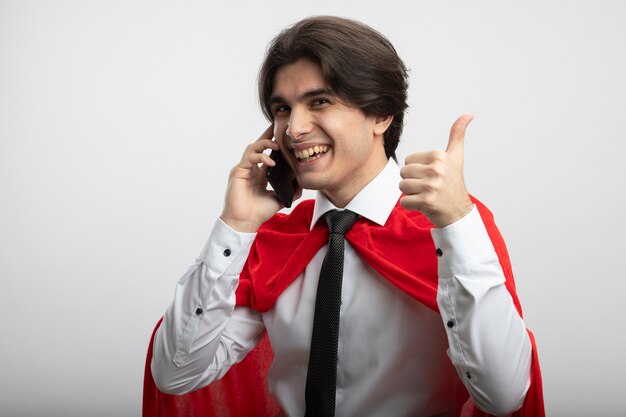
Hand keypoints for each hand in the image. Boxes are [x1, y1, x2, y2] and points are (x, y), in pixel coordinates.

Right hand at [220, 125, 292, 232]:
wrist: (246, 222)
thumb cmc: (258, 212)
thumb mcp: (279, 198)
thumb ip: (290, 190)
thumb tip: (302, 182)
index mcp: (259, 174)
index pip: (266, 153)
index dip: (272, 142)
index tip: (282, 133)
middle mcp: (250, 169)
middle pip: (257, 146)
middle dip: (267, 135)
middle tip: (277, 127)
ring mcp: (243, 170)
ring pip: (252, 148)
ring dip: (264, 143)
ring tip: (277, 145)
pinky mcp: (238, 173)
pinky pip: (249, 159)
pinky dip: (260, 157)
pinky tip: (271, 162)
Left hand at [399, 113, 473, 227]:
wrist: (459, 212)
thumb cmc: (454, 184)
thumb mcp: (456, 157)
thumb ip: (457, 135)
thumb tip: (468, 114)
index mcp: (439, 156)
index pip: (408, 160)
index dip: (416, 170)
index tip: (432, 176)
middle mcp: (436, 169)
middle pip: (403, 173)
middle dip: (412, 182)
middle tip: (428, 187)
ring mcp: (432, 186)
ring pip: (402, 186)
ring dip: (411, 193)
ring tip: (426, 195)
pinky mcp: (427, 201)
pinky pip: (404, 201)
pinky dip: (411, 206)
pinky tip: (424, 204)